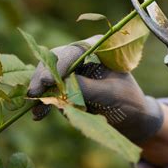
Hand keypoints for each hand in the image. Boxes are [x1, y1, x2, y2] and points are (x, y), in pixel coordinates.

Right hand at [27, 36, 163, 143]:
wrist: (133, 118)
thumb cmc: (129, 102)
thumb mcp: (110, 94)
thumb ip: (87, 88)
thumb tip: (62, 84)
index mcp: (98, 49)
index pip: (73, 52)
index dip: (58, 66)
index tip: (47, 81)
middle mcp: (83, 56)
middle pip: (54, 61)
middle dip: (43, 78)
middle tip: (34, 94)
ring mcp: (73, 71)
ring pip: (48, 76)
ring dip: (41, 94)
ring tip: (37, 113)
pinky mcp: (67, 87)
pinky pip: (51, 92)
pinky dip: (45, 102)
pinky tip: (40, 115)